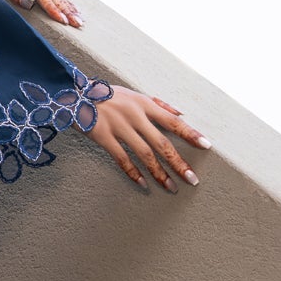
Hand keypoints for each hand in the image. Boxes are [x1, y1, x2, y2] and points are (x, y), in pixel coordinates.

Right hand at [84, 86, 211, 192]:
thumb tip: (181, 112)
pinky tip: (144, 184)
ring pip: (144, 155)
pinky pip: (122, 159)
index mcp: (144, 104)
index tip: (207, 146)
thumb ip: (158, 103)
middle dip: (179, 162)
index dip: (190, 133)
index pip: (173, 120)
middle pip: (162, 143)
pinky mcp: (103, 137)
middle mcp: (134, 116)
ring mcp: (119, 127)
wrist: (73, 94)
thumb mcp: (133, 93)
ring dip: (160, 173)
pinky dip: (133, 173)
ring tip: (171, 187)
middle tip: (192, 179)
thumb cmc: (107, 95)